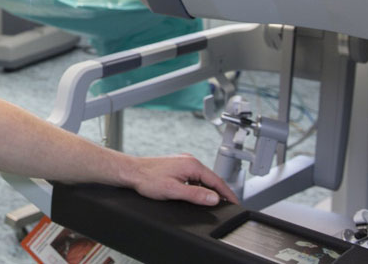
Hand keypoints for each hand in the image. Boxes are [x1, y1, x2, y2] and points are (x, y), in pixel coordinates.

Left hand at [121, 154, 238, 205]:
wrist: (132, 171)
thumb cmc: (148, 179)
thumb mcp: (173, 191)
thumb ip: (195, 195)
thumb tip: (214, 198)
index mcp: (192, 165)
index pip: (216, 180)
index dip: (227, 193)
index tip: (235, 203)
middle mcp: (189, 161)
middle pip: (211, 179)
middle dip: (220, 192)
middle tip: (228, 205)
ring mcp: (183, 162)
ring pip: (203, 178)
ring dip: (209, 190)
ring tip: (214, 203)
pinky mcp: (178, 166)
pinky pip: (194, 177)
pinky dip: (199, 186)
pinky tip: (198, 195)